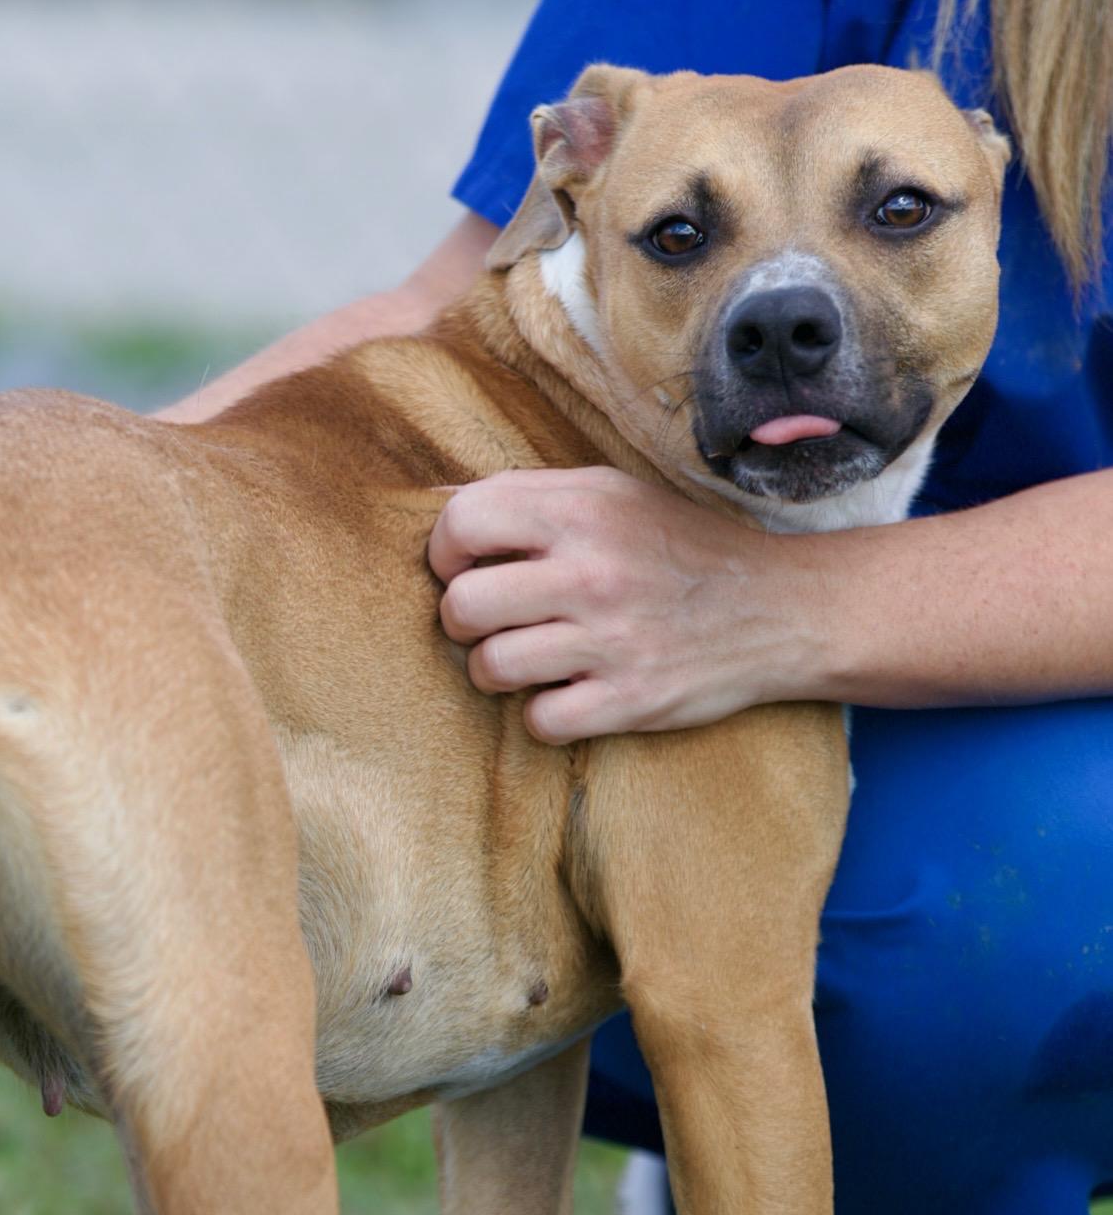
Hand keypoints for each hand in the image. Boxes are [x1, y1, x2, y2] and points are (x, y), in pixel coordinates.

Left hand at [429, 466, 827, 740]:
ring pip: (490, 667)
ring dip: (496, 670)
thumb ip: (532, 497)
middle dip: (464, 619)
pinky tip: (568, 693)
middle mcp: (593, 571)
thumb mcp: (612, 494)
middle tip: (495, 621)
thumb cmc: (677, 548)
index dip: (446, 550)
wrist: (779, 608)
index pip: (462, 521)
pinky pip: (540, 720)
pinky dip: (543, 715)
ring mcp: (612, 640)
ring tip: (527, 659)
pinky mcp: (631, 700)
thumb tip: (436, 507)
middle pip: (463, 605)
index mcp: (583, 509)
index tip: (464, 567)